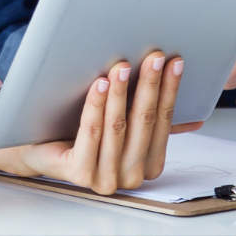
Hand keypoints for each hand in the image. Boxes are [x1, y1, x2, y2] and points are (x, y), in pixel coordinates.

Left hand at [15, 50, 203, 194]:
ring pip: (118, 127)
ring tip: (123, 66)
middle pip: (144, 122)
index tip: (174, 62)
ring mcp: (105, 177)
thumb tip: (195, 117)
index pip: (165, 122)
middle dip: (150, 85)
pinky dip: (97, 106)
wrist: (40, 149)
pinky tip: (100, 84)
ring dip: (122, 93)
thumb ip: (154, 122)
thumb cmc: (83, 133)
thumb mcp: (125, 126)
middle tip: (153, 57)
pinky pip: (92, 133)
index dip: (170, 90)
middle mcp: (130, 176)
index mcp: (148, 164)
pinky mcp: (80, 173)